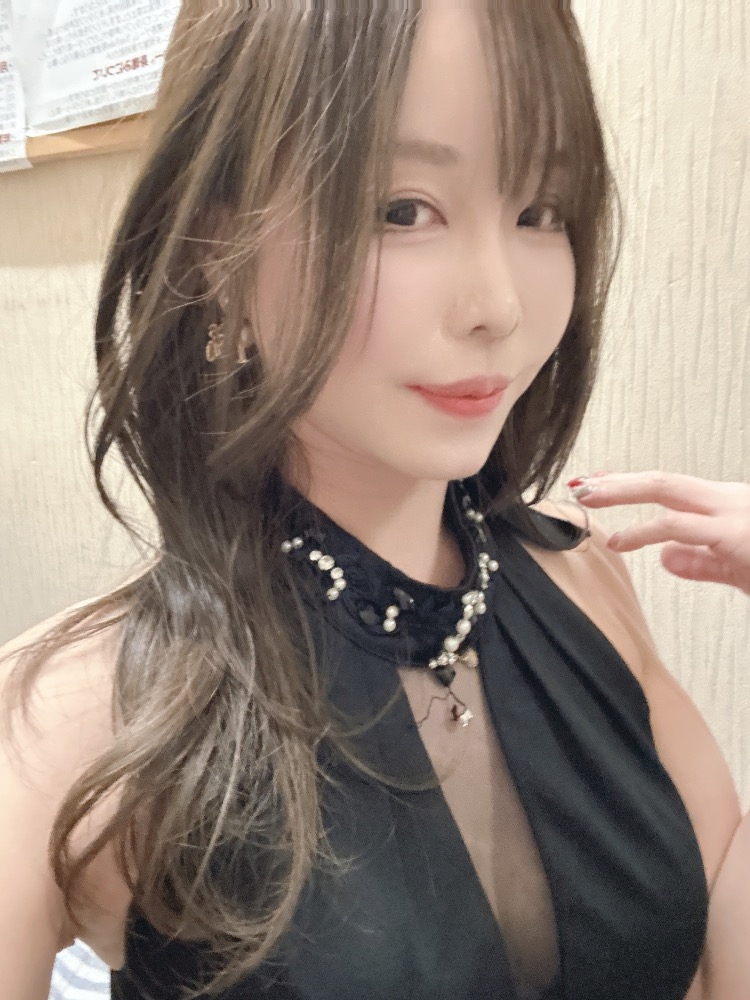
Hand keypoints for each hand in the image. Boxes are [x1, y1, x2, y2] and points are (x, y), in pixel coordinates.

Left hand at [568, 471, 749, 595]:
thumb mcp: (738, 568)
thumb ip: (703, 562)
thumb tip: (665, 556)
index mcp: (726, 504)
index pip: (668, 486)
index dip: (629, 483)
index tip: (597, 483)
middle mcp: (726, 500)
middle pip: (660, 480)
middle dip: (616, 481)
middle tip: (580, 483)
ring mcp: (729, 512)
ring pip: (663, 488)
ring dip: (619, 492)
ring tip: (586, 499)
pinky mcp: (732, 534)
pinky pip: (677, 527)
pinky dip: (642, 531)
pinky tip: (620, 540)